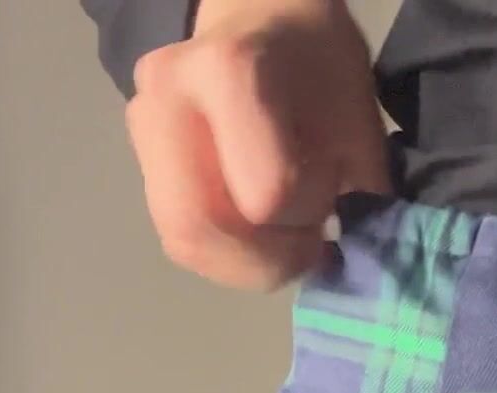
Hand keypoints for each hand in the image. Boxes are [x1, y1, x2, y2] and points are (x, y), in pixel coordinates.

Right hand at [125, 0, 388, 289]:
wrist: (261, 20)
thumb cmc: (318, 66)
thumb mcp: (359, 123)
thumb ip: (359, 195)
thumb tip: (356, 264)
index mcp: (228, 71)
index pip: (265, 194)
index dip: (308, 212)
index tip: (334, 190)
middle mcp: (166, 96)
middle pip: (198, 225)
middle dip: (265, 259)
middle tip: (308, 246)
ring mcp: (141, 124)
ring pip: (181, 239)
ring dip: (244, 263)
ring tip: (285, 239)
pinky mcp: (137, 155)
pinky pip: (176, 234)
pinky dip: (225, 253)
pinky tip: (258, 235)